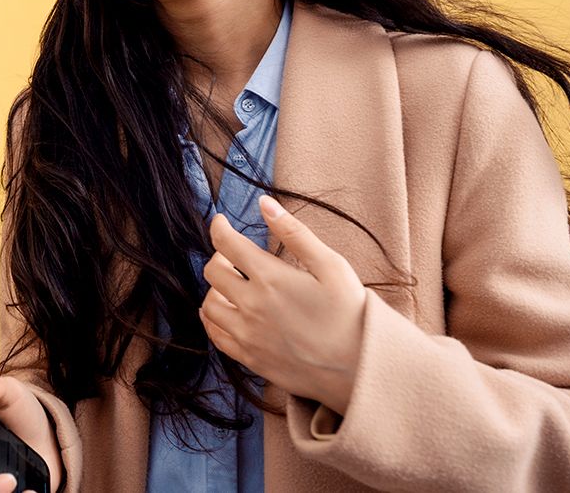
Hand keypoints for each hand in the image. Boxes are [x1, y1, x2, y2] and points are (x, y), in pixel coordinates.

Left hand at [198, 194, 367, 414]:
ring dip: (215, 289)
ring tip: (233, 286)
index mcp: (270, 278)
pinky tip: (226, 313)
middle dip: (219, 256)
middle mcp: (251, 306)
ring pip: (208, 305)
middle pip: (212, 272)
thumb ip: (294, 232)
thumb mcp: (331, 265)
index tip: (221, 222)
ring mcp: (248, 336)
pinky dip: (213, 320)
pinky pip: (215, 336)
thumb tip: (265, 203)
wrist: (361, 368)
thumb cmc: (352, 313)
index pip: (226, 244)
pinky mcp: (250, 359)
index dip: (219, 227)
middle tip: (235, 255)